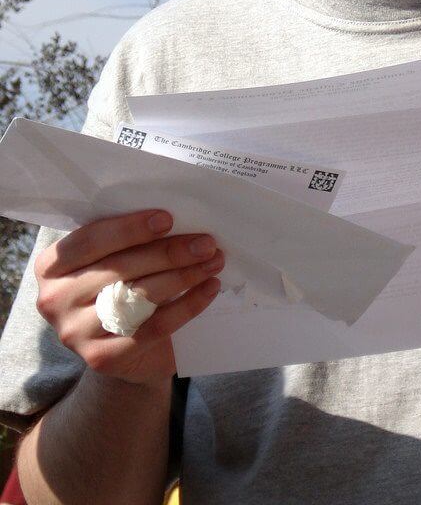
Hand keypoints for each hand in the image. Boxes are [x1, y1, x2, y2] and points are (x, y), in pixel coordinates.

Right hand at [34, 209, 224, 388]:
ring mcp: (75, 332)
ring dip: (184, 276)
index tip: (168, 219)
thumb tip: (175, 217)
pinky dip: (187, 306)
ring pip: (138, 297)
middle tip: (206, 243)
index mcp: (52, 265)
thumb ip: (127, 242)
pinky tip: (209, 288)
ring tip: (214, 261)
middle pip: (120, 268)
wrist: (126, 353)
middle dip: (169, 252)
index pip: (91, 240)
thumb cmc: (120, 289)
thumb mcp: (110, 262)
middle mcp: (55, 299)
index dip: (130, 229)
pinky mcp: (101, 357)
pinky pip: (153, 327)